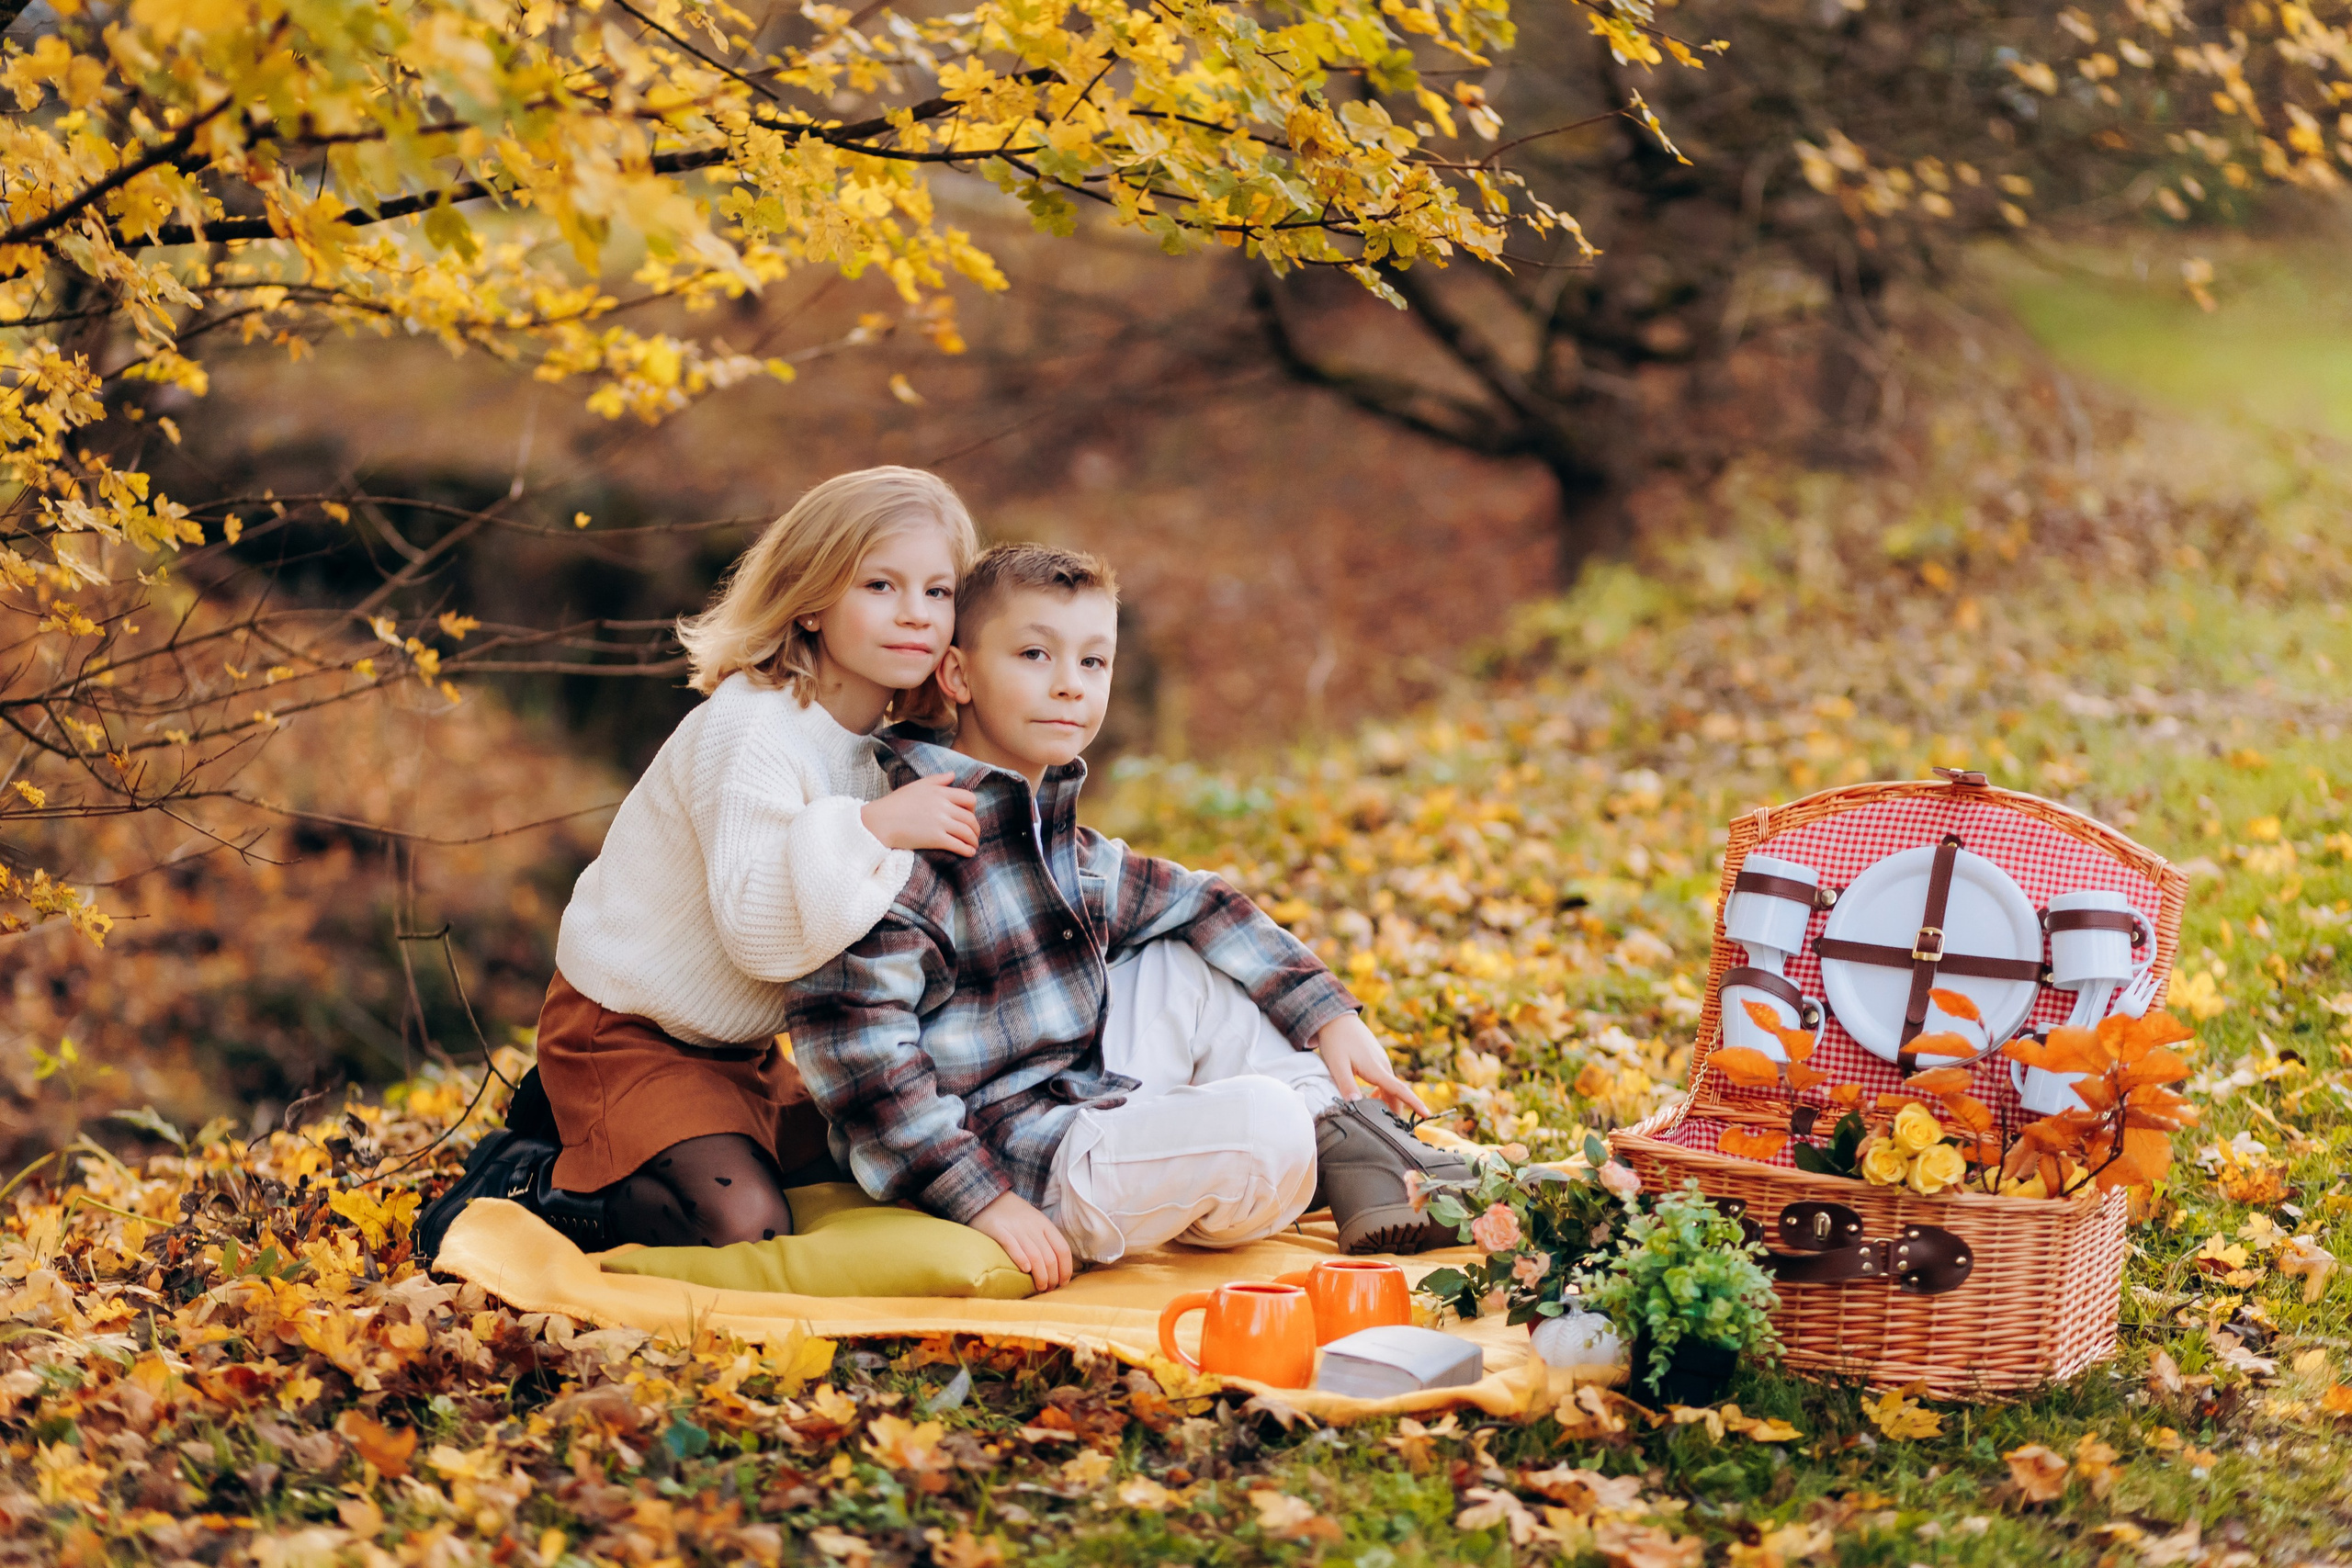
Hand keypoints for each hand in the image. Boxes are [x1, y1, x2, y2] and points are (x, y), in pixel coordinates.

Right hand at [861, 774, 978, 855]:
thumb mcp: (917, 785)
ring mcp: (941, 823)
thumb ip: (937, 780)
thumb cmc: (896, 803)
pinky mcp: (936, 839)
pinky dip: (967, 850)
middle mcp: (943, 807)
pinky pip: (958, 845)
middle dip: (975, 828)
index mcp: (940, 792)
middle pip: (970, 817)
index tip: (970, 815)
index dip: (973, 808)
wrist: (881, 821)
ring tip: (973, 845)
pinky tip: (969, 853)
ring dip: (974, 840)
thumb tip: (953, 775)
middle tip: (974, 834)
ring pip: (967, 832)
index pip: (969, 798)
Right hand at [968, 1190, 1073, 1291]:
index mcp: (1044, 1224)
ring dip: (1040, 1275)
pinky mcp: (998, 1230)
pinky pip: (1012, 1245)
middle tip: (1049, 1289)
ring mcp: (1015, 1228)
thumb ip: (1045, 1239)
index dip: (1065, 1269)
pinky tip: (1025, 1270)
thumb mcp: (1034, 1222)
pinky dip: (1021, 1259)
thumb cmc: (1014, 1216)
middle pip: (1049, 1256)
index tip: (1063, 1283)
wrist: (988, 1198)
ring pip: (1034, 1255)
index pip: (1062, 1249)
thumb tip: (1059, 1266)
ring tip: (1040, 1287)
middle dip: (1052, 1277)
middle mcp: (1032, 1226)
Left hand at [1313, 1013, 1429, 1118]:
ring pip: (1390, 1087)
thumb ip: (1346, 1085)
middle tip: (1394, 1132)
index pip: (1400, 1090)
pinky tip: (1371, 1098)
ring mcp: (1381, 1061)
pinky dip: (1382, 1093)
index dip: (1414, 1103)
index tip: (1427, 1115)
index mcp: (1376, 1069)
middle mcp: (1383, 1066)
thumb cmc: (1335, 1041)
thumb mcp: (1337, 1065)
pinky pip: (1384, 1080)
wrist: (1335, 1017)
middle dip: (1397, 1111)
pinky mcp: (1376, 1059)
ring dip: (1387, 1102)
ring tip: (1379, 1118)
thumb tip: (1356, 1106)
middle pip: (1396, 1093)